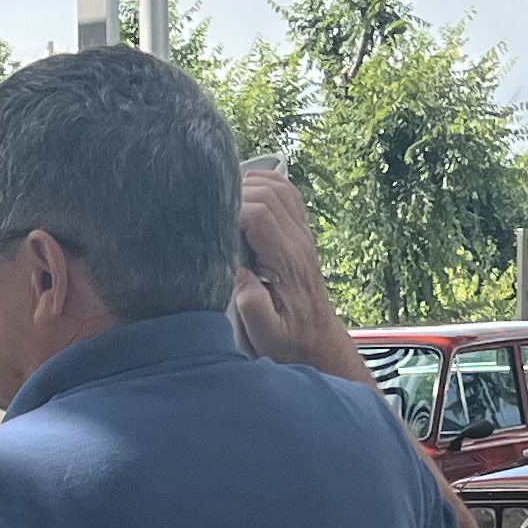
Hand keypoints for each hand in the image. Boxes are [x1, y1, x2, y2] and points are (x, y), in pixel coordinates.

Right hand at [231, 168, 343, 369]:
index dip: (230, 210)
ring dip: (250, 185)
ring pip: (279, 187)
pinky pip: (288, 195)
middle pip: (268, 192)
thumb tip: (238, 276)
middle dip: (235, 194)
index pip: (259, 213)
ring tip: (225, 200)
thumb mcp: (268, 336)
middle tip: (211, 212)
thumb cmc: (289, 341)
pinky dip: (266, 185)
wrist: (318, 342)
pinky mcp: (301, 235)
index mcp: (287, 260)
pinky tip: (248, 193)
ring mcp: (303, 235)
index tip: (209, 225)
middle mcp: (298, 241)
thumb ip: (253, 308)